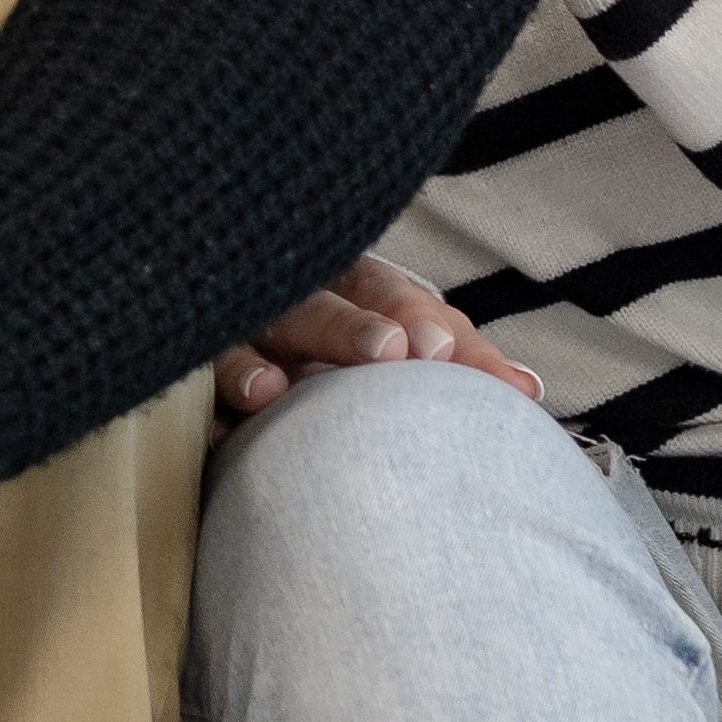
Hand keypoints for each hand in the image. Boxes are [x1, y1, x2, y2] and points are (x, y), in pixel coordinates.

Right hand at [213, 249, 548, 431]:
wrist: (262, 333)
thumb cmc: (356, 339)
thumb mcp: (410, 336)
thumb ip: (464, 359)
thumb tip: (528, 391)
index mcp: (348, 284)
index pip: (383, 291)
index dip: (407, 315)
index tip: (434, 347)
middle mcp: (289, 304)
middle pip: (313, 310)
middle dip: (347, 330)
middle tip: (387, 353)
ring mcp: (235, 341)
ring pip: (238, 348)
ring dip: (251, 367)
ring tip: (269, 391)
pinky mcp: (197, 386)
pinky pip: (193, 401)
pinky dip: (203, 417)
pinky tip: (215, 437)